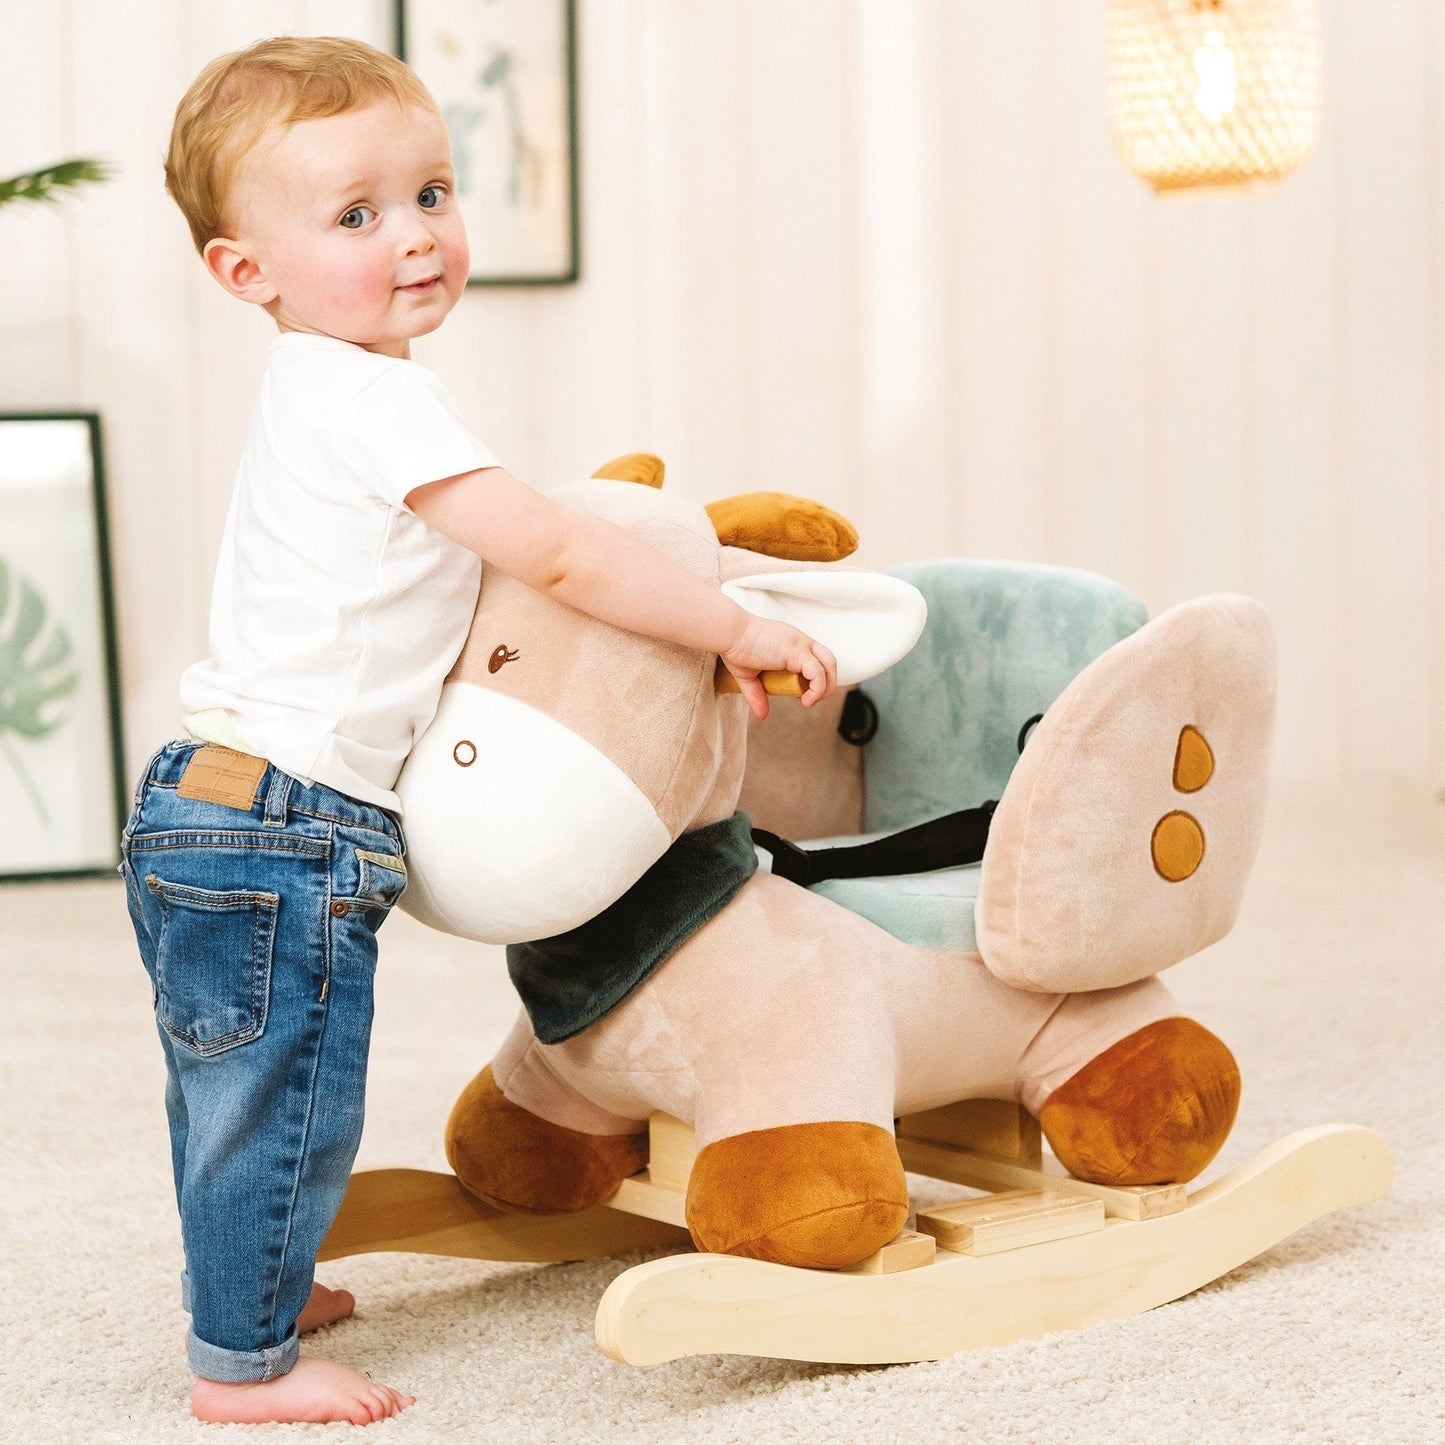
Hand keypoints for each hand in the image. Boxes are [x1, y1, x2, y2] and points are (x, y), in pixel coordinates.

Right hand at [719, 613, 837, 719]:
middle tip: (810, 699)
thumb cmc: (736, 648)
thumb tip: (762, 715)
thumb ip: (757, 694)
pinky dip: (817, 689)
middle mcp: (801, 641)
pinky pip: (818, 673)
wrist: (730, 634)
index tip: (801, 694)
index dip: (816, 679)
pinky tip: (805, 700)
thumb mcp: (748, 677)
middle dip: (827, 683)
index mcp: (793, 644)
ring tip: (810, 701)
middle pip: (829, 661)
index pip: (818, 659)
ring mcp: (802, 645)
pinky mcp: (798, 652)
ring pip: (829, 665)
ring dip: (826, 687)